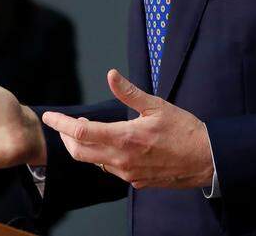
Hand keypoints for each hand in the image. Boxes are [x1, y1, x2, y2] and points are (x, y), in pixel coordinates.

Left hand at [41, 69, 213, 188]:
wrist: (206, 159)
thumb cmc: (184, 130)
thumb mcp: (157, 105)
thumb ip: (129, 92)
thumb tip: (111, 75)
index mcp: (125, 137)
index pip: (80, 132)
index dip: (60, 123)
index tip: (49, 116)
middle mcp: (122, 159)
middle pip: (79, 152)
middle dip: (66, 137)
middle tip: (64, 124)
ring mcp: (127, 173)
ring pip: (94, 161)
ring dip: (85, 147)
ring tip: (88, 130)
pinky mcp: (135, 181)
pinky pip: (111, 169)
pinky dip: (103, 156)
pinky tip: (112, 145)